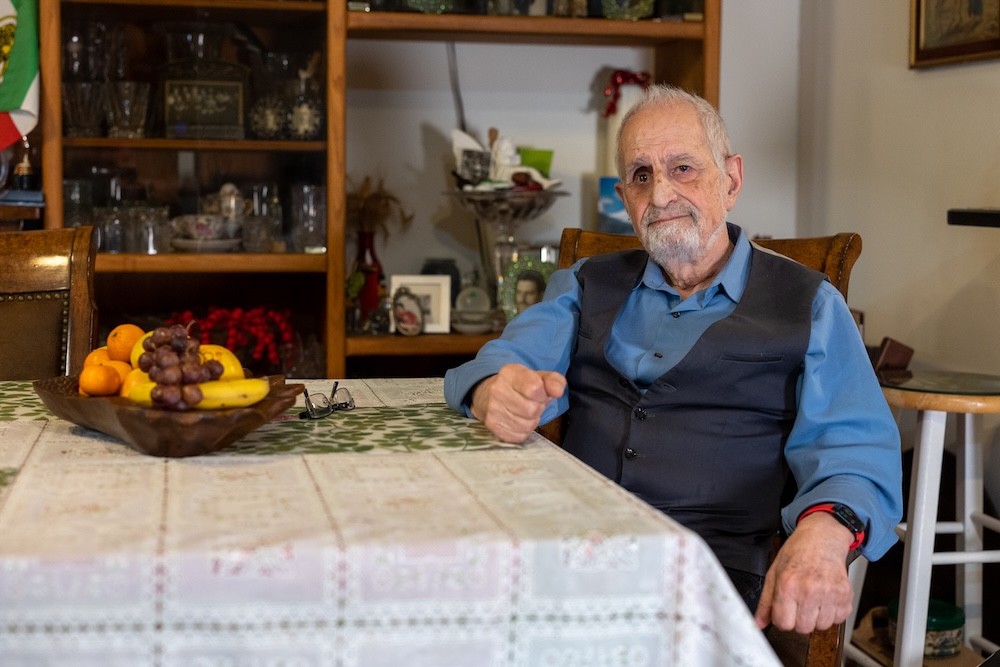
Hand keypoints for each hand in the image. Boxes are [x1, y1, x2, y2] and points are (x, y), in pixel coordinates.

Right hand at [470, 364, 566, 442]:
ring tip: (525, 412)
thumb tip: (557, 391)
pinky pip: (519, 436)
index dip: (543, 394)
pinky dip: (523, 431)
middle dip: (538, 408)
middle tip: (533, 403)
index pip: (534, 388)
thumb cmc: (520, 386)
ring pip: (526, 425)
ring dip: (531, 421)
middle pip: (531, 409)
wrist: (490, 396)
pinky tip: (518, 420)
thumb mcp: (539, 377)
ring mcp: (493, 409)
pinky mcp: (493, 426)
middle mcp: (497, 390)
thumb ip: (554, 380)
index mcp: (510, 373)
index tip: (540, 393)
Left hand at [754, 512, 854, 633]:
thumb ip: (766, 601)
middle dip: (799, 620)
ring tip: (813, 599)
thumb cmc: (797, 552)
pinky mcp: (845, 595)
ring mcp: (829, 593)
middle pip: (803, 628)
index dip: (782, 620)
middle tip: (799, 604)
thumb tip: (759, 623)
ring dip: (817, 617)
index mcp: (788, 585)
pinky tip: (826, 598)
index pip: (784, 623)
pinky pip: (838, 619)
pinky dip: (832, 613)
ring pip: (822, 626)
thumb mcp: (774, 572)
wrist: (822, 537)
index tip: (785, 611)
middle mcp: (809, 590)